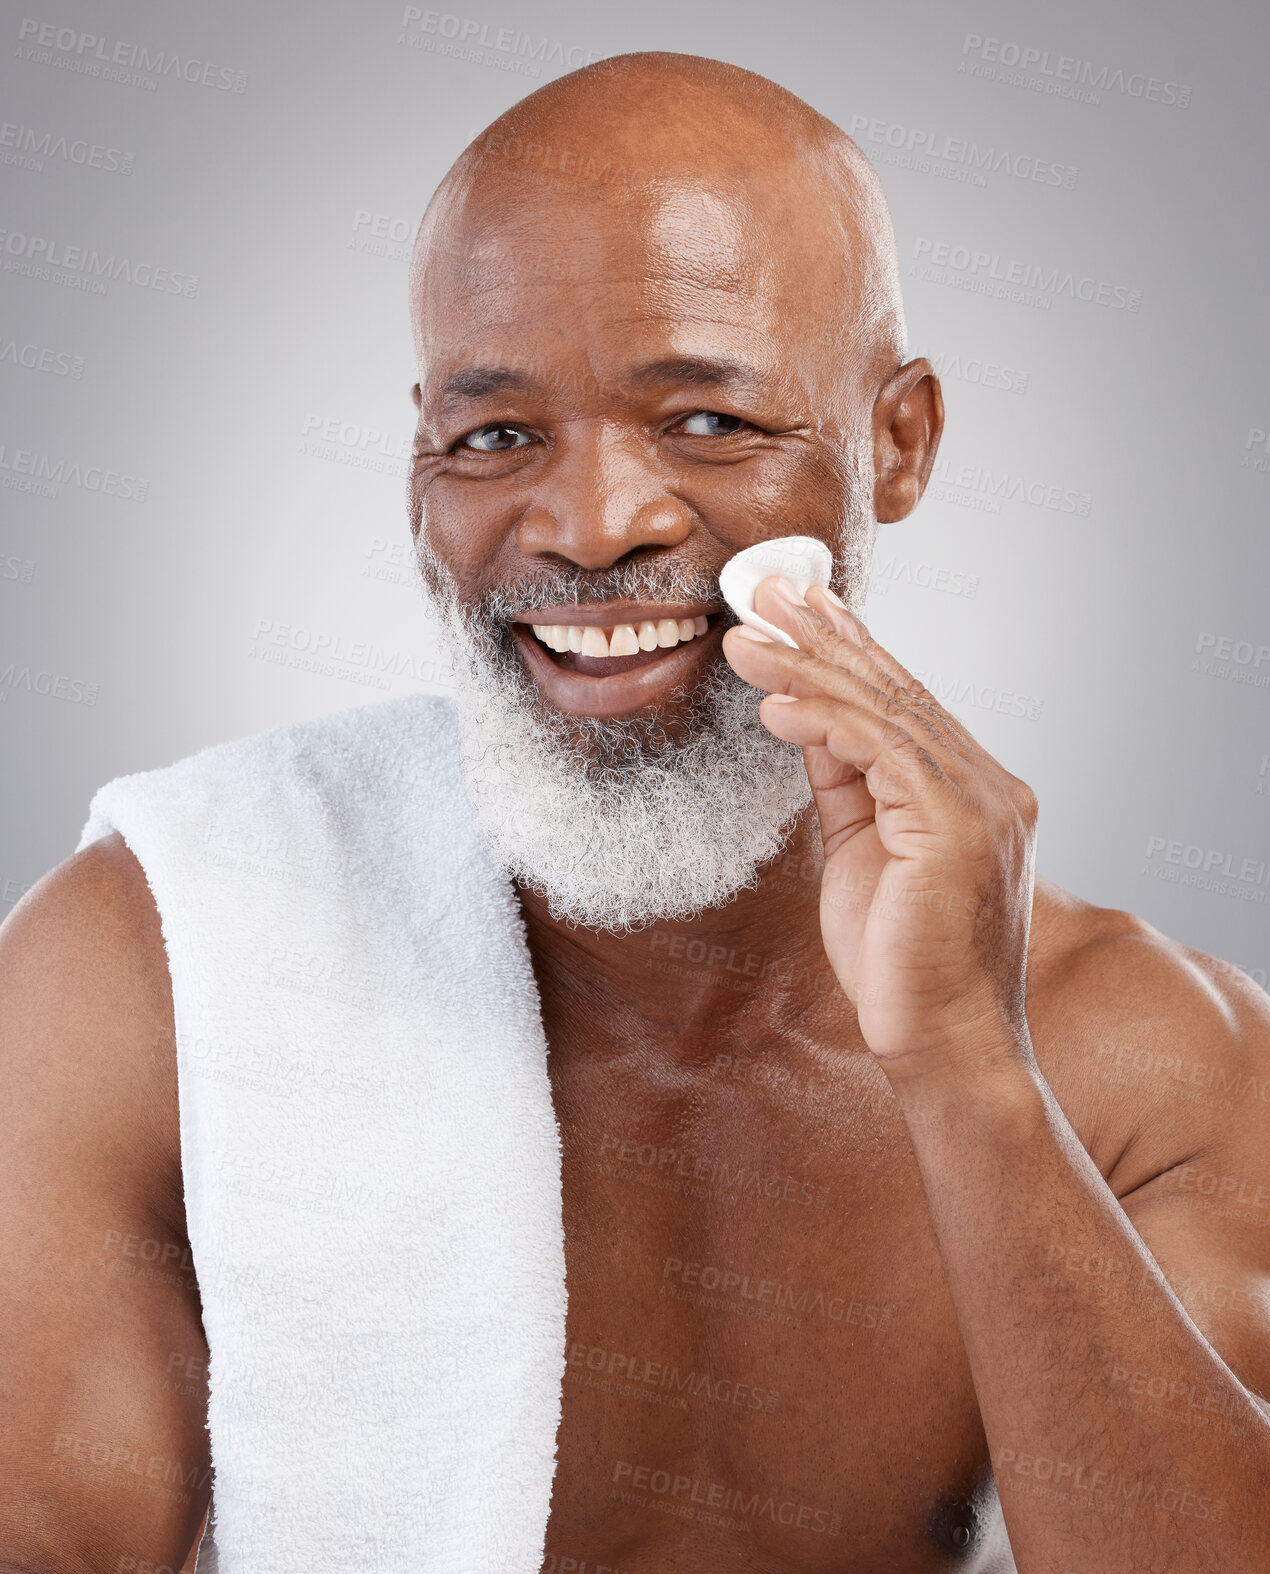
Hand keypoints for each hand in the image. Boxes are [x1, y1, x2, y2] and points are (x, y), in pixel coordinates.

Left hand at [722, 578, 1038, 1077]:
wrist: (943, 1047)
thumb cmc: (902, 963)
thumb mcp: (861, 854)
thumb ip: (846, 785)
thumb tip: (807, 720)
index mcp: (974, 790)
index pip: (902, 702)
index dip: (847, 649)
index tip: (798, 606)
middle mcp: (991, 785)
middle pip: (894, 691)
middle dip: (822, 636)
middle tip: (764, 588)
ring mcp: (983, 802)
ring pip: (884, 711)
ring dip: (806, 667)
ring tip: (745, 635)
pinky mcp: (956, 826)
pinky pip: (880, 752)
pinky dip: (823, 721)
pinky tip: (774, 701)